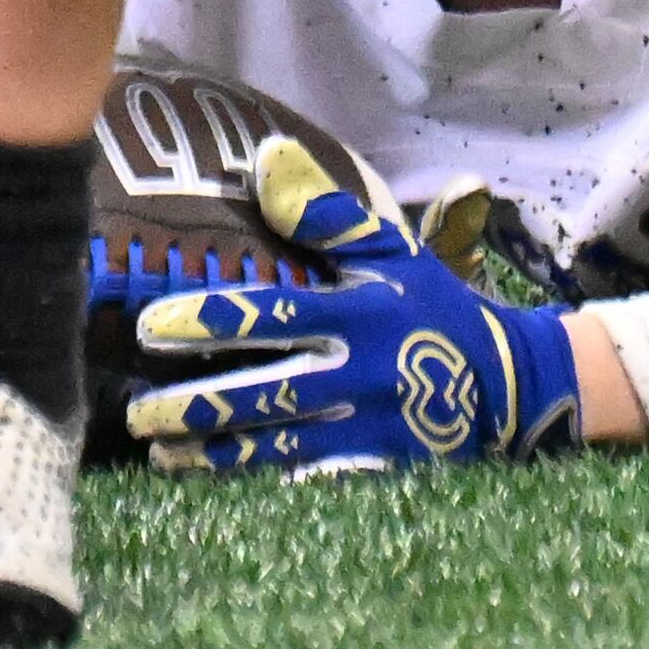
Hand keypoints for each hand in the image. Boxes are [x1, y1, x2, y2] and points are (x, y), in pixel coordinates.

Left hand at [127, 138, 583, 476]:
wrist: (511, 383)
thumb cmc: (435, 309)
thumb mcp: (391, 253)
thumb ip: (326, 212)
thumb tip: (266, 155)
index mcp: (360, 314)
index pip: (272, 316)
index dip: (209, 320)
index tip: (150, 326)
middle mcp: (361, 374)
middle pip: (266, 394)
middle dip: (197, 407)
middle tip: (137, 414)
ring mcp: (371, 431)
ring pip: (278, 449)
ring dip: (214, 456)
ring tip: (160, 456)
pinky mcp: (379, 472)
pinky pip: (310, 486)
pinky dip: (262, 490)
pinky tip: (214, 494)